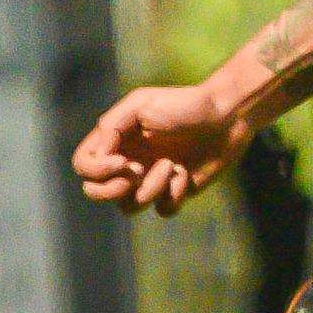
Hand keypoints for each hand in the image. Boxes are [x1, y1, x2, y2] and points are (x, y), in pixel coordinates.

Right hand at [72, 83, 254, 216]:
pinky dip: (173, 195)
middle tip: (138, 171)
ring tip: (171, 166)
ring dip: (149, 189)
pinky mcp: (176, 189)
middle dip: (113, 189)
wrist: (229, 114)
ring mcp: (151, 178)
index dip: (94, 170)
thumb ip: (113, 125)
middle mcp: (129, 161)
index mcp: (117, 140)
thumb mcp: (143, 103)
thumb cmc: (186, 104)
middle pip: (95, 192)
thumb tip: (100, 154)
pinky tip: (185, 174)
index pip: (83, 164)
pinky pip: (162, 209)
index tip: (120, 162)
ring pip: (128, 206)